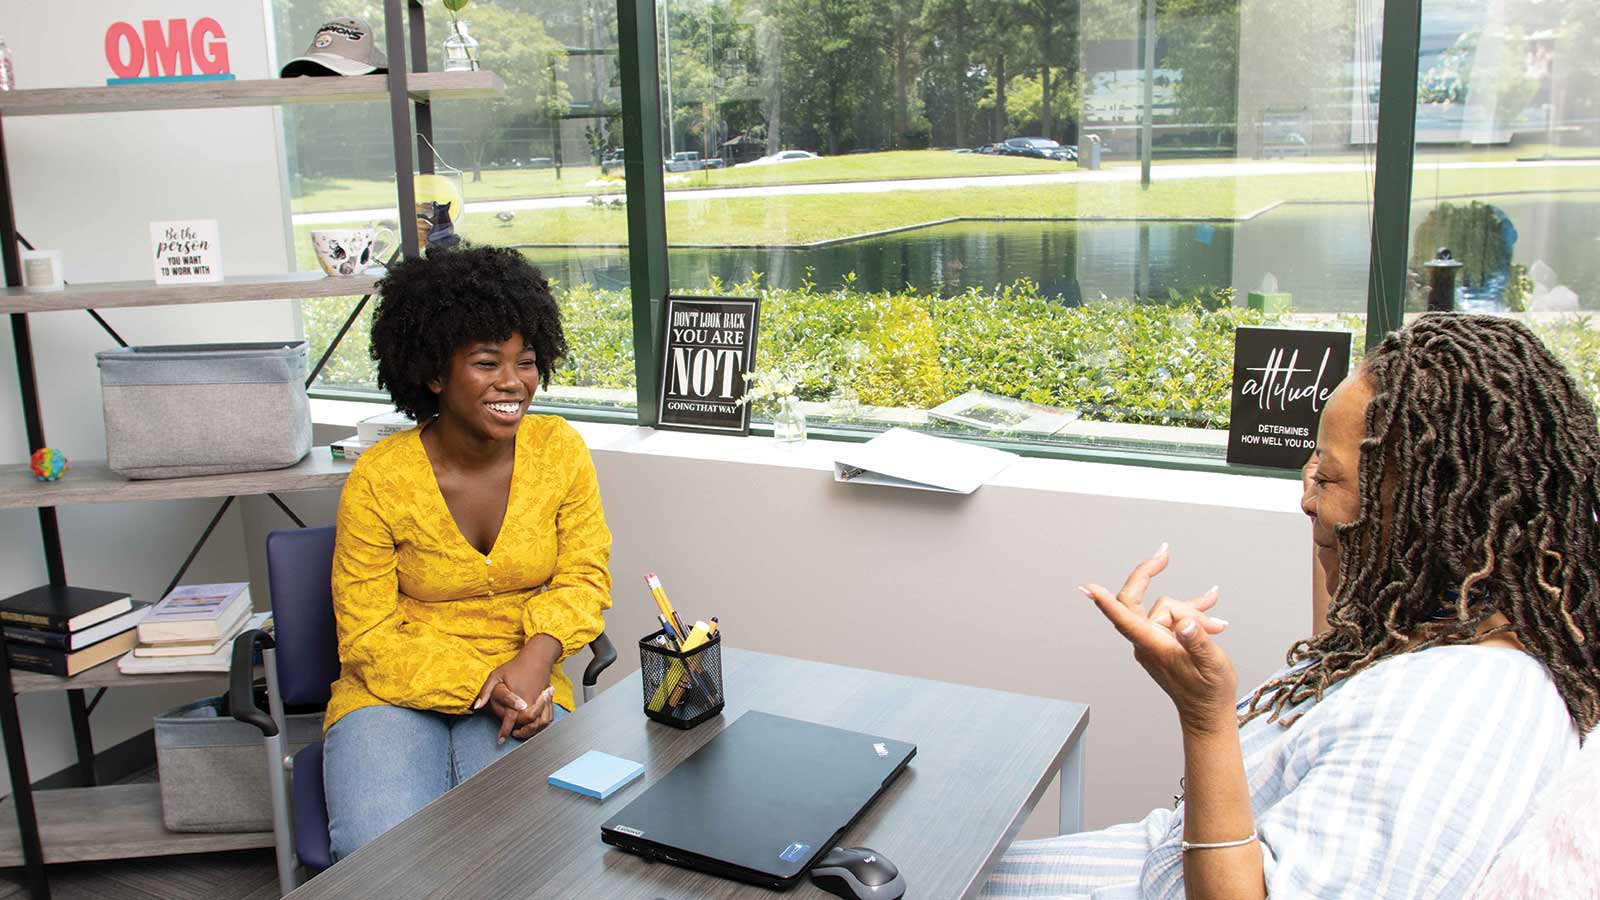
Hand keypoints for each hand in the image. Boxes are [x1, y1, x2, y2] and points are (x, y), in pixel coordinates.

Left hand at [473, 637, 559, 742]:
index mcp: (517, 697)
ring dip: (533, 730)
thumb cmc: (515, 666)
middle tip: (513, 734)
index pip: (511, 719)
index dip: (505, 731)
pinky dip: (543, 723)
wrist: (536, 658)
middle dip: (522, 733)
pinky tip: (536, 723)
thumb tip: (477, 706)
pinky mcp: (548, 699)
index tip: (501, 739)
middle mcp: (531, 701)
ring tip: (524, 732)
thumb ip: (486, 692)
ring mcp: (541, 701)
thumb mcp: (496, 676)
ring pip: (540, 723)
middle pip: (529, 724)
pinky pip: (549, 716)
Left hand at [1081, 545, 1238, 734]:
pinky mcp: (1162, 642)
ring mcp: (1153, 641)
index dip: (1106, 603)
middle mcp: (1148, 642)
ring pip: (1168, 609)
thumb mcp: (1212, 665)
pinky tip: (1211, 604)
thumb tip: (1186, 622)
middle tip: (1164, 553)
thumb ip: (1198, 642)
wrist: (1208, 713)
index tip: (1089, 587)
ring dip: (1194, 612)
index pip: (1125, 619)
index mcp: (1154, 647)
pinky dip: (1192, 612)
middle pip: (1141, 602)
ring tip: (1218, 627)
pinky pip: (1173, 618)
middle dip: (1150, 574)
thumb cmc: (1209, 692)